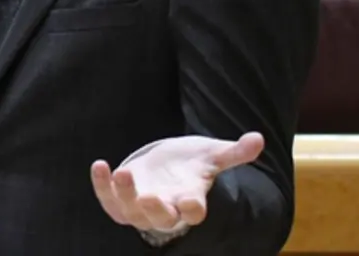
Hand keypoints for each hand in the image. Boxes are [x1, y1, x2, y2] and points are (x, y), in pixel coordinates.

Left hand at [91, 132, 264, 233]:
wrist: (165, 166)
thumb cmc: (190, 163)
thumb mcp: (211, 155)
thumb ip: (233, 152)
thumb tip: (258, 138)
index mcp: (190, 200)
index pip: (194, 213)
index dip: (192, 209)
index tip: (191, 203)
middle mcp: (166, 209)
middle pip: (161, 219)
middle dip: (155, 210)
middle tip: (149, 197)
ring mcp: (141, 207)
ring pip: (131, 212)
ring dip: (124, 195)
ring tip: (123, 172)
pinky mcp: (120, 200)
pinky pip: (108, 200)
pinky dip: (102, 186)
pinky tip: (100, 165)